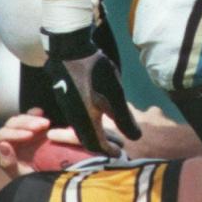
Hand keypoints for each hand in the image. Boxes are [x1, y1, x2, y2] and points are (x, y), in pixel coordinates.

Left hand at [0, 109, 50, 180]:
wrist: (48, 182)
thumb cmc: (33, 181)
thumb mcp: (23, 176)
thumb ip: (10, 163)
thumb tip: (3, 145)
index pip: (2, 137)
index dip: (15, 134)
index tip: (30, 135)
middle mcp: (5, 141)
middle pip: (11, 125)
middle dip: (27, 123)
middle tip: (43, 125)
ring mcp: (16, 134)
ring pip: (19, 119)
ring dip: (32, 119)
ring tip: (47, 123)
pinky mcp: (27, 129)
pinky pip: (27, 117)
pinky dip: (33, 114)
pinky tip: (40, 112)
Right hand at [42, 25, 140, 155]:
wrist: (70, 48)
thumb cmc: (94, 72)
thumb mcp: (115, 95)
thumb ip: (124, 118)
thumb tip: (136, 137)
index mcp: (85, 121)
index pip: (96, 145)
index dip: (109, 151)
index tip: (120, 154)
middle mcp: (74, 118)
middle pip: (87, 139)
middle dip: (102, 144)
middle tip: (116, 144)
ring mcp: (67, 107)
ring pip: (81, 127)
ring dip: (95, 132)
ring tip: (109, 129)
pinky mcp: (65, 96)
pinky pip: (77, 117)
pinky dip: (88, 121)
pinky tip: (96, 111)